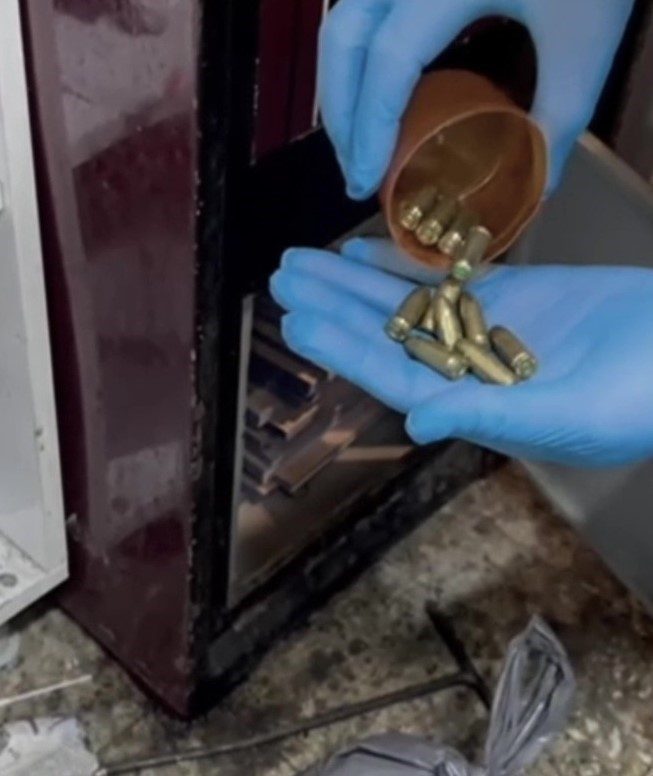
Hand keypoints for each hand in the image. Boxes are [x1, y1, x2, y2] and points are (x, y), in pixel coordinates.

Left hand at [270, 238, 652, 466]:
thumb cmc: (642, 401)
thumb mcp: (566, 416)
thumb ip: (487, 415)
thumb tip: (414, 421)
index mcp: (475, 405)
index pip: (394, 373)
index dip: (344, 348)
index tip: (298, 321)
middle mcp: (470, 368)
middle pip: (387, 333)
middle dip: (335, 305)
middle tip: (282, 278)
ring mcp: (491, 328)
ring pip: (408, 300)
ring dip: (356, 280)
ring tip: (305, 259)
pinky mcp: (519, 293)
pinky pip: (450, 275)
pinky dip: (407, 262)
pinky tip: (364, 248)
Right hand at [319, 0, 633, 198]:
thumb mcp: (584, 41)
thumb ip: (558, 117)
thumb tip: (534, 187)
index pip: (388, 61)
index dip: (369, 128)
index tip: (364, 184)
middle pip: (344, 38)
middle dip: (339, 112)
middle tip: (353, 170)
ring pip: (343, 21)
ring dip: (339, 84)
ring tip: (354, 140)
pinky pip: (363, 11)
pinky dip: (355, 59)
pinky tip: (369, 94)